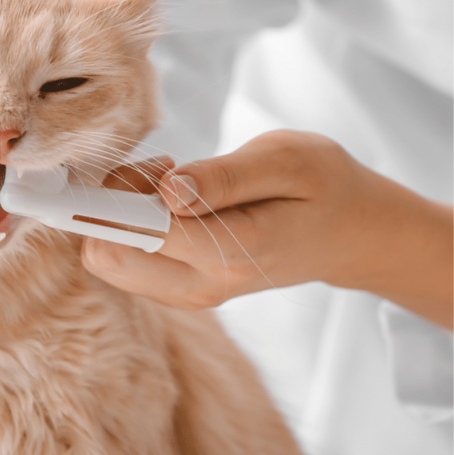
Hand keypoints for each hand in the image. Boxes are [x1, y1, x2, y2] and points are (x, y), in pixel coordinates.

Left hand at [82, 130, 452, 327]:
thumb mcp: (286, 160)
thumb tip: (167, 191)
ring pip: (108, 259)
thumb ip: (224, 178)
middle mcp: (202, 285)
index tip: (105, 169)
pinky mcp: (178, 289)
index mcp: (230, 252)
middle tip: (161, 169)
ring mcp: (188, 294)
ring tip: (174, 181)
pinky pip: (125, 260)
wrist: (349, 233)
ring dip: (121, 212)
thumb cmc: (321, 185)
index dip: (106, 200)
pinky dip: (131, 224)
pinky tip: (175, 199)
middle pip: (105, 255)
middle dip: (111, 203)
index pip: (137, 234)